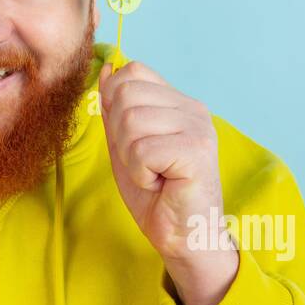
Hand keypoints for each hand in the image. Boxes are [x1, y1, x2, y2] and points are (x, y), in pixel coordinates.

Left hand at [98, 60, 237, 304]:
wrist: (183, 236)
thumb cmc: (156, 194)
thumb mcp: (125, 145)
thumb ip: (115, 108)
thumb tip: (106, 68)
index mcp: (178, 102)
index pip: (131, 72)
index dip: (116, 106)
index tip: (133, 142)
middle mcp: (192, 108)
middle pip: (125, 94)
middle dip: (120, 136)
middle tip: (143, 163)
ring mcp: (198, 127)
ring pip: (130, 121)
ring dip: (130, 157)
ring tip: (153, 174)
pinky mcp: (197, 150)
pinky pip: (142, 149)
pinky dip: (141, 172)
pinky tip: (161, 183)